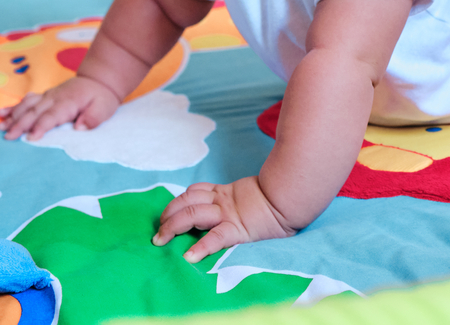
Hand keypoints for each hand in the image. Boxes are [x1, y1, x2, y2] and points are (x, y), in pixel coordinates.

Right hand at [0, 76, 120, 140]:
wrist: (98, 79)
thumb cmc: (102, 97)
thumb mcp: (104, 107)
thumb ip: (93, 117)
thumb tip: (80, 128)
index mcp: (68, 102)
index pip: (52, 116)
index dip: (41, 126)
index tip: (31, 138)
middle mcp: (54, 98)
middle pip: (34, 112)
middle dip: (20, 124)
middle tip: (8, 137)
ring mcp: (47, 96)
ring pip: (27, 105)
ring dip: (13, 116)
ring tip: (0, 127)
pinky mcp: (44, 96)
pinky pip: (26, 100)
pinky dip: (13, 107)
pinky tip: (1, 113)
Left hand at [153, 177, 295, 261]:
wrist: (291, 199)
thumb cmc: (274, 200)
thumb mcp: (249, 197)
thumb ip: (236, 198)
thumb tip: (219, 207)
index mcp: (223, 193)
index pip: (193, 192)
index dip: (177, 203)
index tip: (166, 216)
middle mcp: (221, 202)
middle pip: (186, 202)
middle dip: (168, 216)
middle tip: (158, 232)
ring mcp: (227, 214)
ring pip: (193, 213)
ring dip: (173, 226)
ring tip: (162, 240)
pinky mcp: (237, 228)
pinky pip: (215, 237)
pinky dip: (201, 247)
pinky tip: (189, 257)